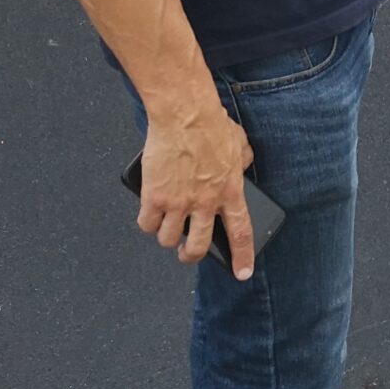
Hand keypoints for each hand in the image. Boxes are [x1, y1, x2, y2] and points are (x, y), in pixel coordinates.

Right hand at [137, 97, 256, 277]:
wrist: (184, 114)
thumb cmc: (211, 123)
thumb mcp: (239, 142)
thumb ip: (242, 160)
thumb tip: (242, 168)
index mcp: (230, 191)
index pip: (241, 232)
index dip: (242, 256)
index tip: (242, 274)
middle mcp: (205, 202)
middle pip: (199, 247)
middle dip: (192, 256)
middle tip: (187, 252)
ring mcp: (178, 203)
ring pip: (169, 240)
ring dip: (167, 237)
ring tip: (167, 226)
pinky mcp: (154, 197)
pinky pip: (146, 224)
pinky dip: (147, 223)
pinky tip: (150, 213)